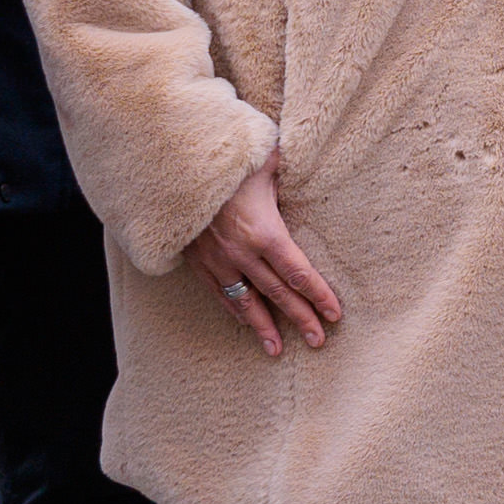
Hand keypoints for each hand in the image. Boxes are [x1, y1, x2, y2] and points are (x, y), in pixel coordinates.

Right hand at [186, 161, 343, 357]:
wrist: (169, 171)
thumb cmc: (224, 162)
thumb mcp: (263, 159)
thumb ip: (287, 166)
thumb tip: (310, 152)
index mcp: (265, 232)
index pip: (298, 273)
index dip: (319, 295)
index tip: (335, 313)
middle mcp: (242, 254)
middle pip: (278, 294)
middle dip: (301, 318)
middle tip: (318, 341)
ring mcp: (218, 261)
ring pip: (246, 302)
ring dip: (264, 327)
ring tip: (278, 350)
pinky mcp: (197, 262)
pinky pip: (220, 293)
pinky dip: (235, 311)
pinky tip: (246, 324)